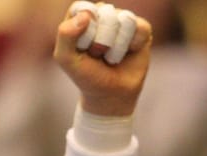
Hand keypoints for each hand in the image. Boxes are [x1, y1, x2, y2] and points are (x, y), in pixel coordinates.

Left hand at [54, 2, 150, 116]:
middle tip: (99, 55)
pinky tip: (127, 54)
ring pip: (125, 21)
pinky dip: (132, 46)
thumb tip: (87, 15)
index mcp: (81, 14)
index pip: (84, 9)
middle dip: (102, 41)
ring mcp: (122, 20)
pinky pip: (140, 29)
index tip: (84, 48)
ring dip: (117, 46)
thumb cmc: (86, 75)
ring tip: (111, 56)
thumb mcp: (66, 59)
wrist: (111, 95)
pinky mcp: (141, 29)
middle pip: (106, 13)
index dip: (86, 31)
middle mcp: (102, 13)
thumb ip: (65, 35)